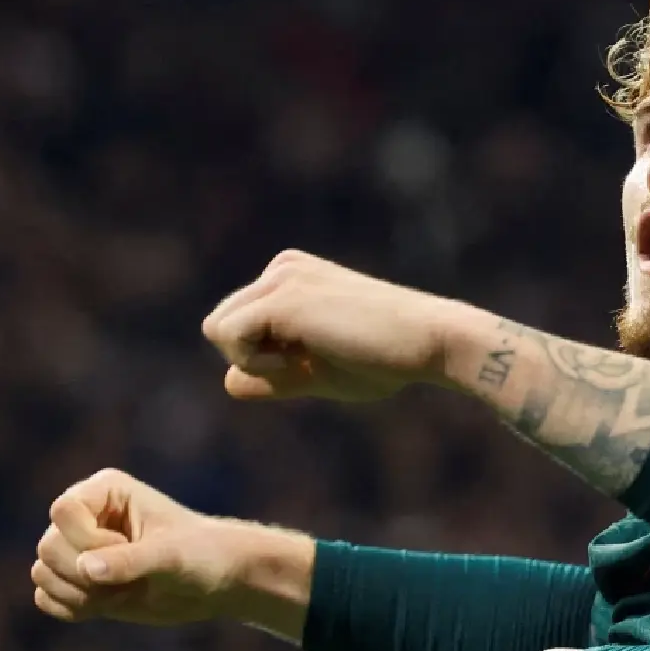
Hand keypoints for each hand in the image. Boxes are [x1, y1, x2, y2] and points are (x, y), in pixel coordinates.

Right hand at [30, 468, 311, 635]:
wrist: (216, 581)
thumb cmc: (202, 554)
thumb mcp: (171, 556)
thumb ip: (129, 561)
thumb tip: (85, 568)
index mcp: (103, 491)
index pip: (63, 512)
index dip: (89, 540)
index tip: (128, 548)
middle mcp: (85, 516)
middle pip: (47, 547)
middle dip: (85, 573)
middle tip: (130, 579)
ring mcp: (79, 549)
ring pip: (42, 573)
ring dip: (79, 594)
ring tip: (123, 592)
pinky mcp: (78, 581)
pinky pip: (45, 598)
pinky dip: (71, 608)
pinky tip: (108, 606)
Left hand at [201, 250, 464, 403]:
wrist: (431, 341)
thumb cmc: (387, 359)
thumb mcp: (319, 372)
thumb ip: (274, 376)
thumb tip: (228, 383)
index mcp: (291, 275)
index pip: (238, 327)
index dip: (265, 361)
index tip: (315, 363)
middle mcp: (282, 267)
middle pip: (220, 327)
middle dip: (254, 359)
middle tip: (308, 365)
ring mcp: (281, 278)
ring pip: (218, 330)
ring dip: (254, 361)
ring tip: (306, 360)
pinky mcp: (283, 298)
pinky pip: (229, 338)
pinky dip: (257, 363)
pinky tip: (302, 360)